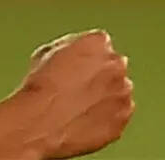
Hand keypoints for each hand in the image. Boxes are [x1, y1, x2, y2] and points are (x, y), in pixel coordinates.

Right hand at [15, 29, 134, 158]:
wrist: (44, 121)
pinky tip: (83, 119)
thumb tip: (74, 55)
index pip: (99, 42)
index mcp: (98, 43)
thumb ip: (70, 50)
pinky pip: (117, 116)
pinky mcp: (122, 120)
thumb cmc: (42, 88)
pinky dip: (105, 117)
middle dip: (99, 74)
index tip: (75, 63)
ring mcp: (123, 94)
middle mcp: (117, 66)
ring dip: (103, 96)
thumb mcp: (45, 53)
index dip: (84, 54)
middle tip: (76, 85)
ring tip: (77, 105)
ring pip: (117, 92)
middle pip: (113, 66)